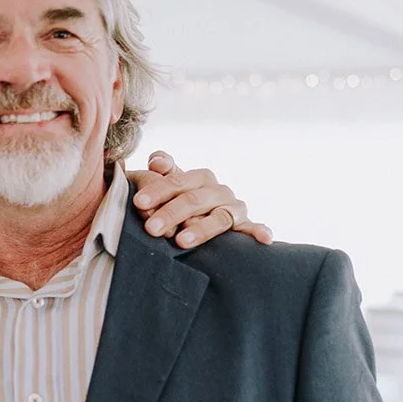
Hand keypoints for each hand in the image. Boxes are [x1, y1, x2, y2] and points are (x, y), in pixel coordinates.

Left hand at [128, 151, 272, 249]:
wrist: (203, 218)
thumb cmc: (179, 202)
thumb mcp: (170, 187)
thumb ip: (162, 172)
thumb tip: (156, 161)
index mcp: (198, 178)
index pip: (177, 181)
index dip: (158, 190)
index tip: (139, 202)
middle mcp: (218, 190)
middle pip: (194, 199)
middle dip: (172, 213)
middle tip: (151, 228)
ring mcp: (232, 208)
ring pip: (218, 217)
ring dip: (201, 229)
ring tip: (182, 241)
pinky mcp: (244, 225)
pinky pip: (252, 228)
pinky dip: (259, 231)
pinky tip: (264, 238)